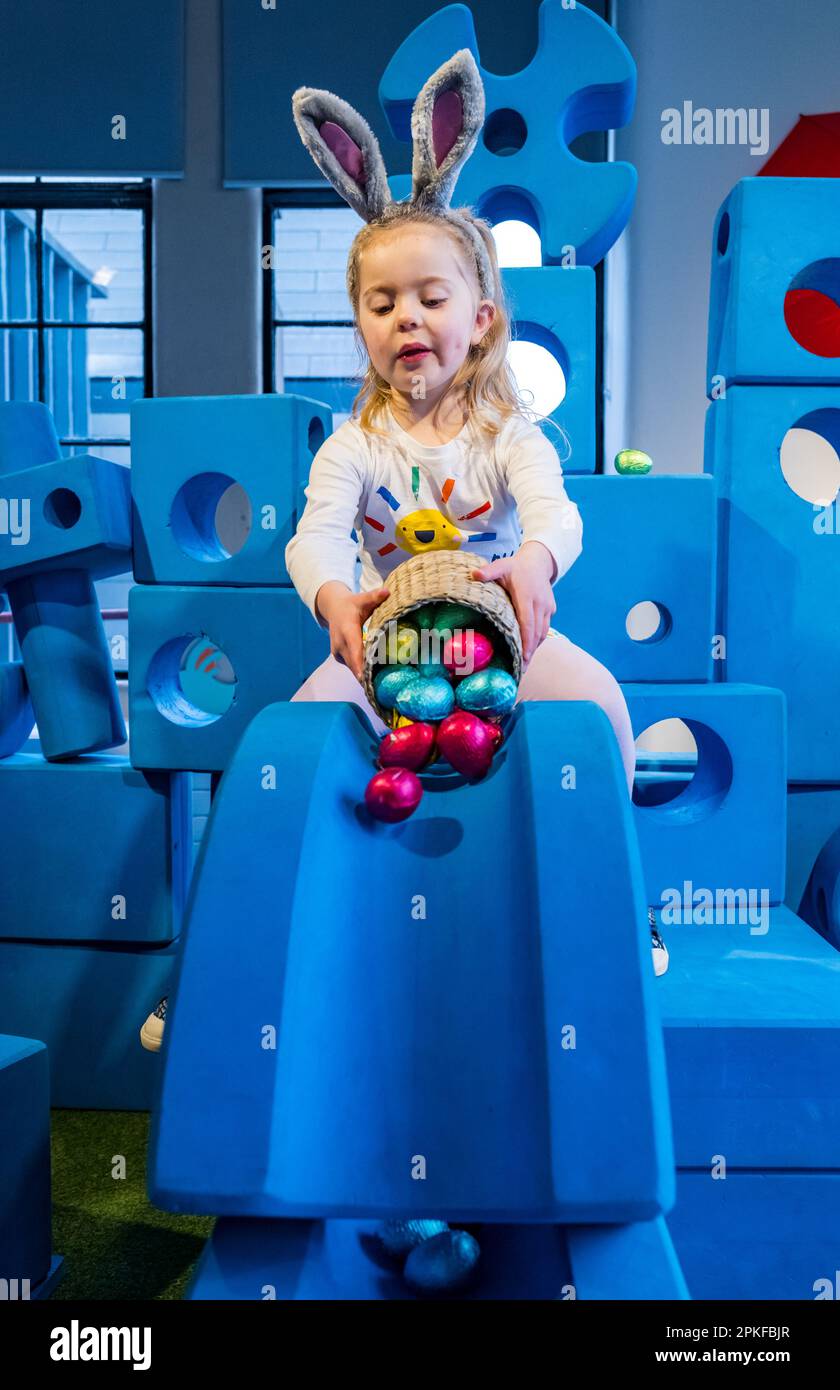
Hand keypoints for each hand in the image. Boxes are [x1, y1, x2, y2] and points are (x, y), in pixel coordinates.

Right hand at [315, 581, 390, 681]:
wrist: (334, 609)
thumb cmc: (352, 604)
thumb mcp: (362, 599)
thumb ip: (375, 597)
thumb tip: (387, 592)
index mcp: (347, 630)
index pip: (354, 649)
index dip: (360, 664)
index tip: (366, 677)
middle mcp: (340, 644)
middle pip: (354, 663)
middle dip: (366, 675)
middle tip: (382, 687)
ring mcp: (338, 652)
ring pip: (353, 667)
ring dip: (365, 675)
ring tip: (380, 687)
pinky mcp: (340, 657)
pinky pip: (352, 667)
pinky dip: (362, 671)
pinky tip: (374, 678)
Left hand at [470, 542, 556, 665]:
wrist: (538, 562)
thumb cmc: (515, 567)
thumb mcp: (501, 565)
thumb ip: (488, 572)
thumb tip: (473, 575)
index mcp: (528, 596)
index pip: (528, 623)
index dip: (526, 642)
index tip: (523, 658)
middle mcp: (540, 604)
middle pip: (536, 633)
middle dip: (529, 653)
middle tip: (520, 671)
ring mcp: (548, 608)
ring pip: (542, 633)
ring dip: (534, 649)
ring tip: (524, 665)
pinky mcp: (550, 610)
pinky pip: (544, 629)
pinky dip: (537, 641)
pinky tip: (529, 651)